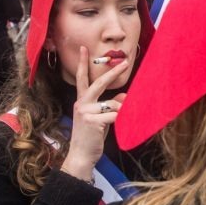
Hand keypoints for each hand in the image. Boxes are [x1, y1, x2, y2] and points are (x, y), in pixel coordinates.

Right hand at [60, 46, 128, 182]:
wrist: (81, 156)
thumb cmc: (91, 137)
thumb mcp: (100, 119)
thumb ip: (109, 106)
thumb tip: (124, 97)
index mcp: (81, 101)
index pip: (82, 79)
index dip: (83, 63)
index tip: (84, 48)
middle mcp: (81, 104)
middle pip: (98, 83)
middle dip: (112, 73)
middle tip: (124, 62)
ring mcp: (85, 112)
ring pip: (112, 105)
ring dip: (121, 112)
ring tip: (120, 121)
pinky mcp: (92, 121)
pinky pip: (114, 116)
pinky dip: (121, 119)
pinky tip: (121, 124)